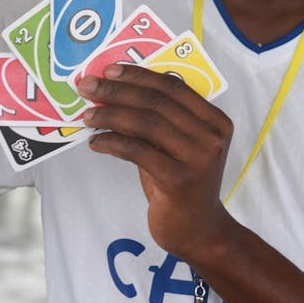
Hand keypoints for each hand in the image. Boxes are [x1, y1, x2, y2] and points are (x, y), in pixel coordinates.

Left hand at [76, 63, 234, 261]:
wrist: (199, 232)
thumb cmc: (182, 183)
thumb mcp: (178, 145)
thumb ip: (161, 119)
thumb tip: (116, 89)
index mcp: (216, 120)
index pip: (174, 86)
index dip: (139, 75)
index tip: (110, 70)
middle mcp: (212, 136)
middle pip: (157, 102)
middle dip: (118, 90)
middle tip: (88, 86)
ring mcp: (199, 158)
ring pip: (146, 123)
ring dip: (111, 115)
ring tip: (87, 115)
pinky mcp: (179, 180)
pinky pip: (138, 151)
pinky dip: (112, 142)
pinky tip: (96, 142)